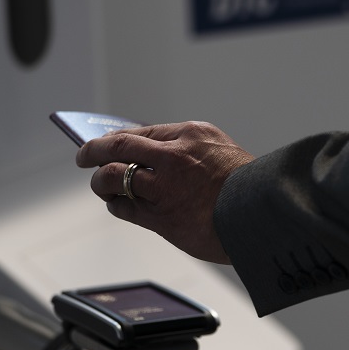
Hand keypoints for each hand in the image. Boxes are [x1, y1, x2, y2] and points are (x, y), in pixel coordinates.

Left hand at [75, 121, 253, 263]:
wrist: (265, 217)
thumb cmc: (247, 187)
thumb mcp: (220, 151)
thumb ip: (187, 150)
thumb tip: (153, 155)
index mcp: (191, 135)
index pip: (141, 131)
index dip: (117, 138)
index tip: (105, 143)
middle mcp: (175, 157)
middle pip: (119, 147)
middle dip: (93, 152)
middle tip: (84, 157)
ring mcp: (167, 188)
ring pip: (114, 177)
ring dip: (101, 181)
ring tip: (101, 185)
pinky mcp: (163, 218)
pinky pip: (125, 208)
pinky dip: (115, 204)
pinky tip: (115, 204)